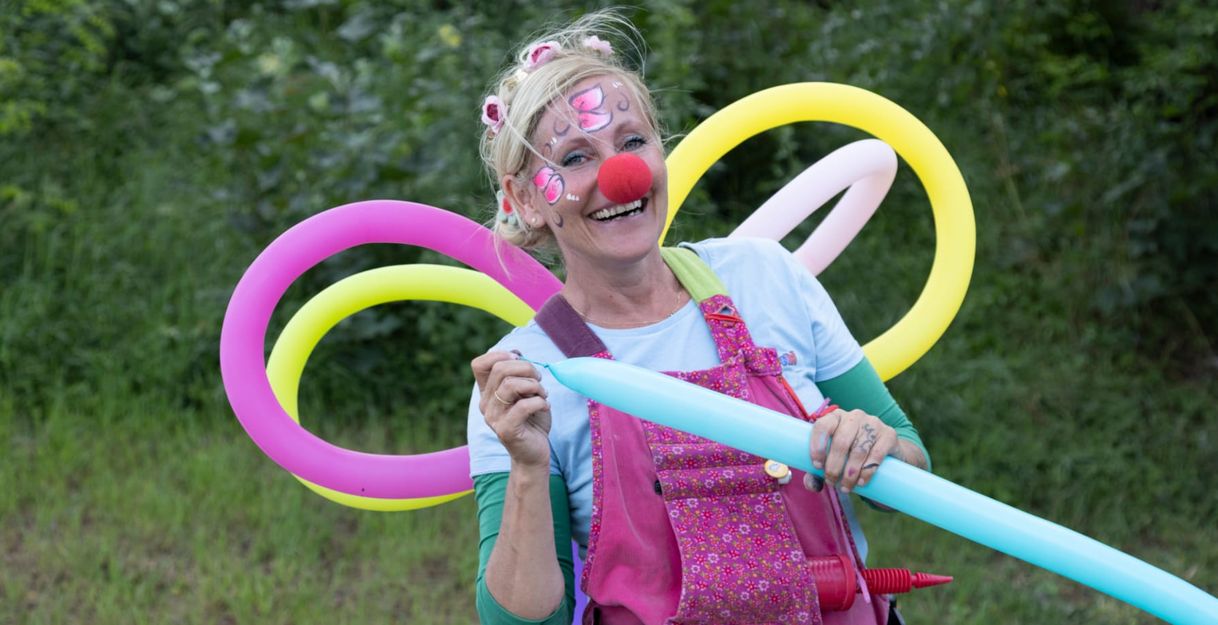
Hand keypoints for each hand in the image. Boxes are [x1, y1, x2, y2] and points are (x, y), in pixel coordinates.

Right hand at [471, 351, 551, 468]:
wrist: (534, 453)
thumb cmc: (532, 420)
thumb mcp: (526, 392)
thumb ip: (519, 375)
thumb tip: (517, 354)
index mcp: (487, 392)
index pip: (479, 364)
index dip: (500, 355)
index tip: (519, 359)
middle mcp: (485, 404)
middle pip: (500, 369)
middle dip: (526, 368)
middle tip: (539, 379)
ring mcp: (493, 418)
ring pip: (510, 385)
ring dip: (534, 385)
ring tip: (543, 394)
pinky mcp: (505, 430)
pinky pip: (523, 406)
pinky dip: (540, 402)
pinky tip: (545, 407)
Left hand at [805, 409, 897, 492]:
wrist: (886, 452)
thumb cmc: (851, 454)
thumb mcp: (833, 458)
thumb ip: (817, 472)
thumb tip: (812, 485)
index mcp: (836, 417)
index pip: (822, 426)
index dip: (817, 446)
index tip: (817, 466)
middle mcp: (854, 416)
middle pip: (841, 442)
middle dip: (834, 466)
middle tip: (832, 482)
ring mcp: (873, 423)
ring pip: (858, 450)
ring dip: (850, 474)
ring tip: (846, 487)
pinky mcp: (888, 434)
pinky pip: (876, 454)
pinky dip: (867, 471)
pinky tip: (861, 482)